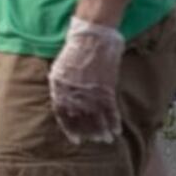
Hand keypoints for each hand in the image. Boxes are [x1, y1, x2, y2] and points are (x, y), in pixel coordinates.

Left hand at [48, 17, 125, 144]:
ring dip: (101, 130)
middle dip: (87, 132)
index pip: (62, 113)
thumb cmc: (75, 49)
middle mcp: (74, 90)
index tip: (75, 139)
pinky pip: (110, 109)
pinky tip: (116, 130)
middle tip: (92, 141)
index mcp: (59, 85)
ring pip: (96, 117)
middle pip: (80, 118)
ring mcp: (91, 89)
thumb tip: (62, 100)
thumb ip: (60, 84)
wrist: (91, 35)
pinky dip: (114, 121)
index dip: (69, 128)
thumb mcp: (59, 66)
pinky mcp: (107, 86)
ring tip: (105, 139)